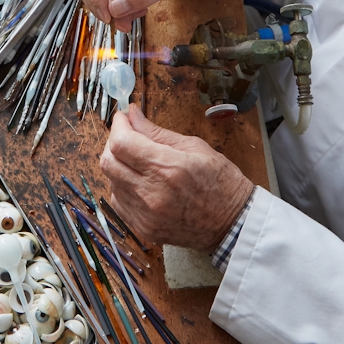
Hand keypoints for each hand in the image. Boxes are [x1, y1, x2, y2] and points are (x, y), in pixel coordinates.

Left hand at [99, 105, 253, 251]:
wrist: (234, 224)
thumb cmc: (221, 183)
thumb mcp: (195, 147)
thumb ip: (157, 132)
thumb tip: (132, 115)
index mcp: (168, 169)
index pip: (121, 143)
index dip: (117, 126)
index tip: (123, 117)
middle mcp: (152, 194)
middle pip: (108, 162)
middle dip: (113, 143)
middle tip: (128, 136)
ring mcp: (146, 215)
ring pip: (111, 181)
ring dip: (118, 165)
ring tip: (138, 160)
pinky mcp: (144, 228)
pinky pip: (118, 201)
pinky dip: (123, 186)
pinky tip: (140, 181)